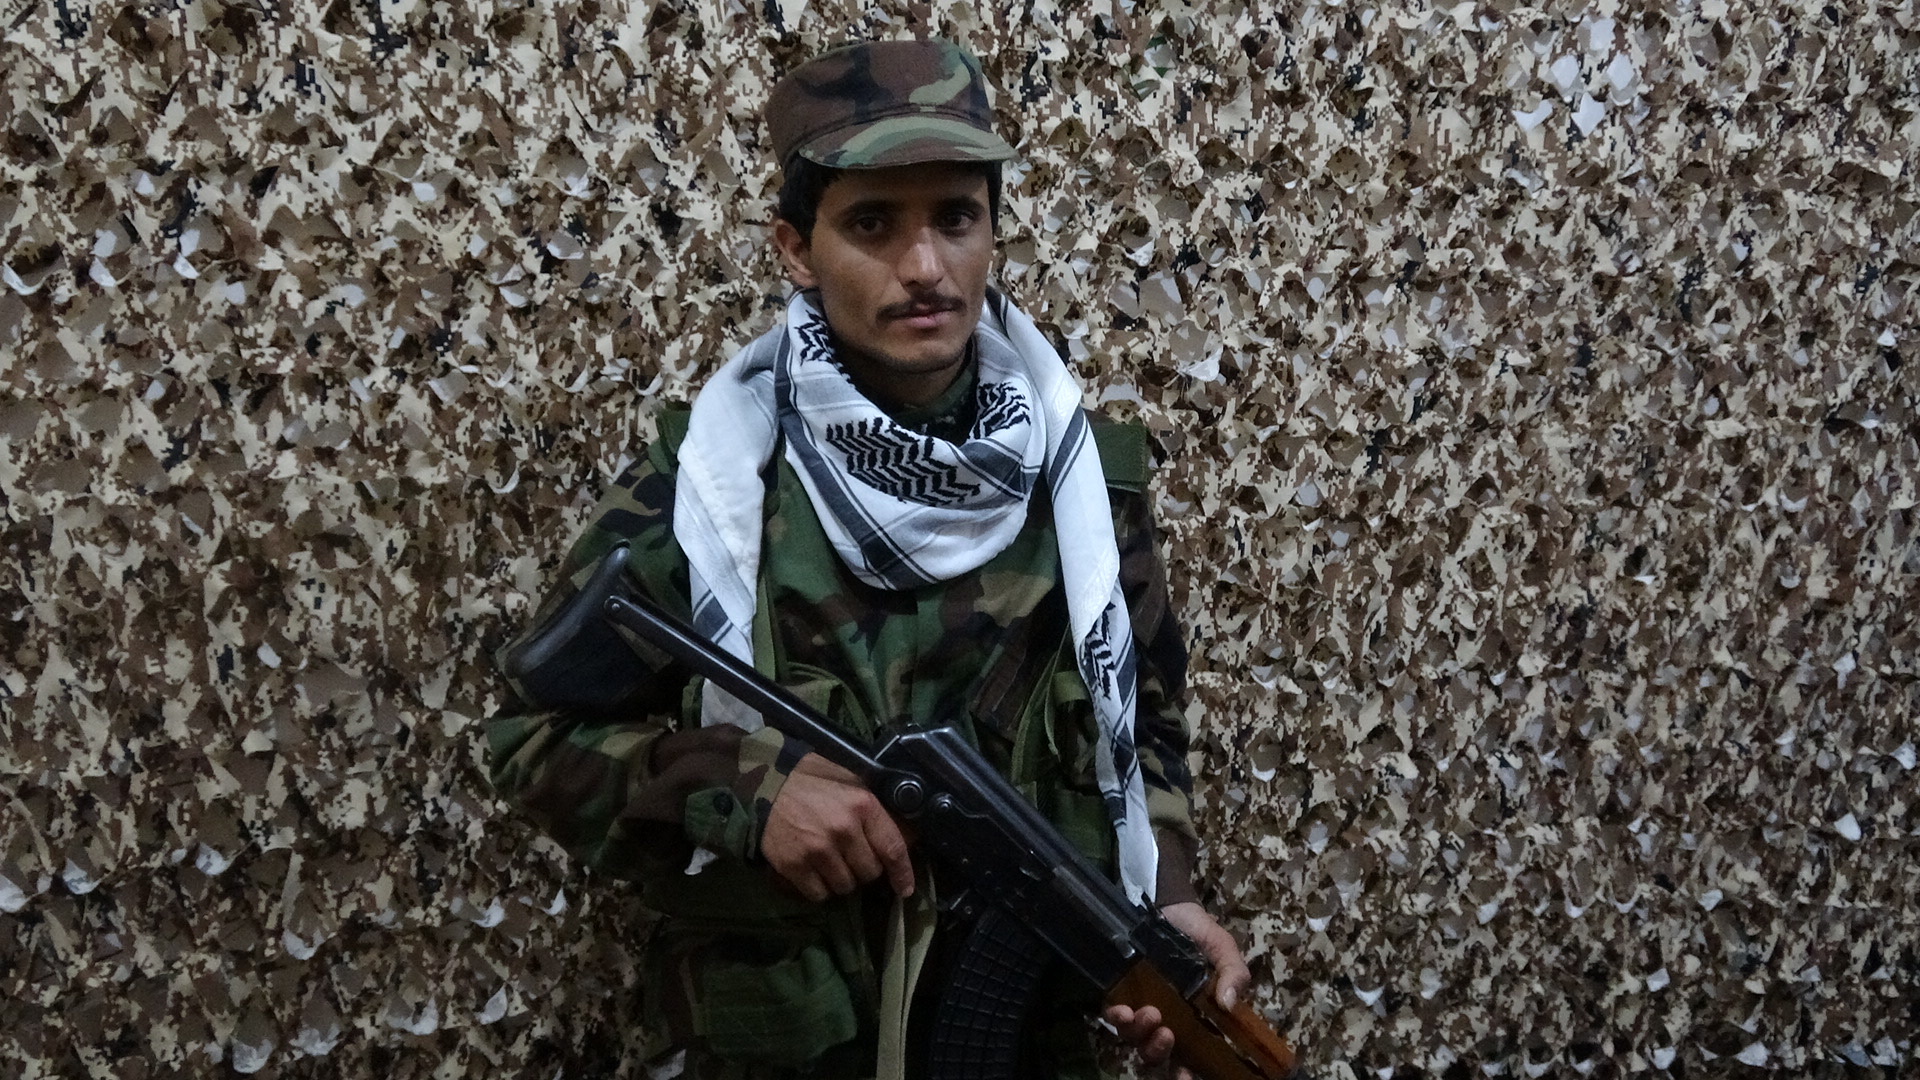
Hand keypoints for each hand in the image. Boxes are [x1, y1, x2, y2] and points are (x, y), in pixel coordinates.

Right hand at [760, 753, 914, 901]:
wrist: (763, 784)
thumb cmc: (810, 779)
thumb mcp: (849, 779)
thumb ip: (873, 806)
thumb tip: (903, 834)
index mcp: (863, 805)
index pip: (892, 848)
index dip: (902, 873)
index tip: (905, 889)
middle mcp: (844, 830)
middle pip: (869, 872)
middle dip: (864, 869)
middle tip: (851, 857)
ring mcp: (818, 850)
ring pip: (845, 886)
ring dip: (841, 880)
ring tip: (830, 862)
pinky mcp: (794, 866)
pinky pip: (819, 894)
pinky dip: (819, 888)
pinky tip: (813, 871)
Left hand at [1104, 902, 1251, 1077]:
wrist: (1169, 905)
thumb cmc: (1198, 932)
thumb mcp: (1223, 950)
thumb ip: (1233, 973)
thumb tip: (1229, 1003)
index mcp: (1191, 1020)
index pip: (1186, 1057)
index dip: (1184, 1073)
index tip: (1186, 1077)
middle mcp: (1164, 1020)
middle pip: (1155, 1054)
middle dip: (1159, 1052)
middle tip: (1167, 1035)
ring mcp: (1139, 1008)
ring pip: (1134, 1038)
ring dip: (1140, 1033)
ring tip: (1151, 1014)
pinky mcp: (1118, 992)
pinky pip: (1112, 1016)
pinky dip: (1117, 1018)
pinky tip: (1123, 1010)